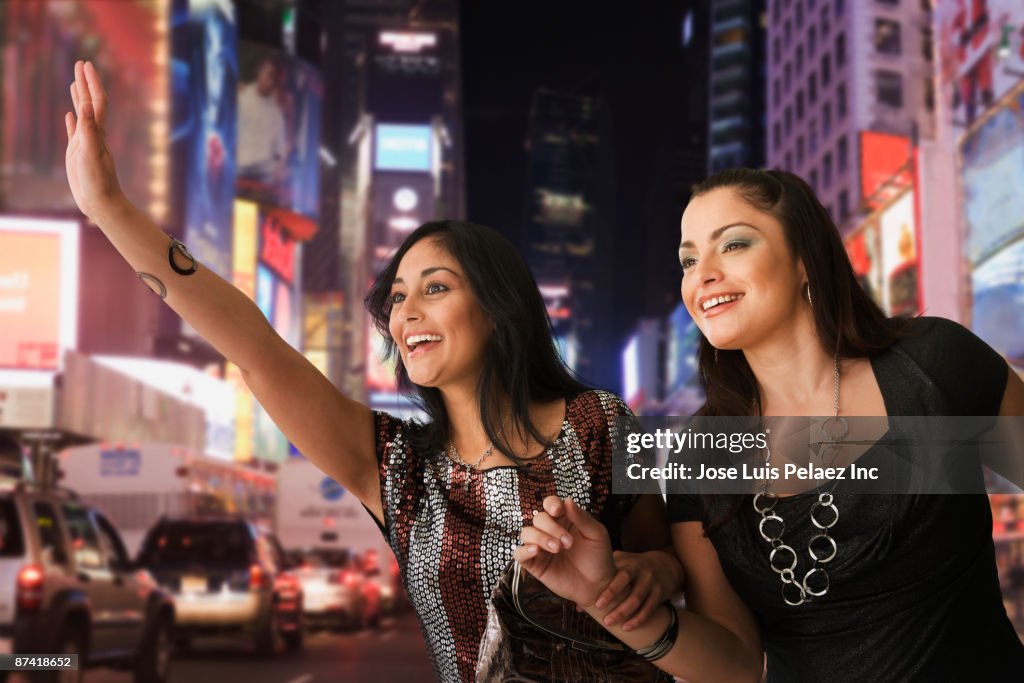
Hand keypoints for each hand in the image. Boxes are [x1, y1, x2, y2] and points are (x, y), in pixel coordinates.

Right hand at [65, 60, 124, 219]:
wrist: (100, 201)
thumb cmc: (98, 180)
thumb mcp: (91, 153)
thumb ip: (89, 130)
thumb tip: (85, 106)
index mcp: (98, 131)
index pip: (95, 100)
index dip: (91, 82)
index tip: (86, 64)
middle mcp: (94, 133)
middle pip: (88, 102)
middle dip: (84, 82)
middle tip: (80, 64)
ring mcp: (85, 142)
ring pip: (81, 114)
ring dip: (78, 97)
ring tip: (74, 82)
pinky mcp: (78, 153)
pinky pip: (75, 132)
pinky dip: (72, 121)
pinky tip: (69, 115)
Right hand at [512, 496, 616, 607]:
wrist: (598, 586)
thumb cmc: (598, 557)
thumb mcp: (596, 535)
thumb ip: (582, 518)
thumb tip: (568, 501)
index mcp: (565, 519)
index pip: (550, 503)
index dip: (551, 503)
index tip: (557, 510)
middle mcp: (550, 530)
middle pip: (539, 518)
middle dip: (552, 528)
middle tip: (568, 543)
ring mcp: (541, 547)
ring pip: (527, 533)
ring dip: (540, 538)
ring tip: (557, 548)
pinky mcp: (534, 564)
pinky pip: (519, 553)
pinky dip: (524, 550)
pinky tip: (536, 551)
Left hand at [591, 549, 684, 629]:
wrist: (665, 564)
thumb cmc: (633, 566)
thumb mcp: (619, 565)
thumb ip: (600, 580)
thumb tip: (578, 603)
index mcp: (629, 564)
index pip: (619, 577)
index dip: (609, 591)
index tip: (598, 604)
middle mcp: (641, 573)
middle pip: (630, 591)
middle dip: (618, 607)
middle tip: (605, 620)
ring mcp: (651, 583)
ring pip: (639, 601)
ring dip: (625, 615)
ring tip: (612, 624)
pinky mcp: (660, 593)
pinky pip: (649, 608)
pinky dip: (638, 619)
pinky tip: (627, 627)